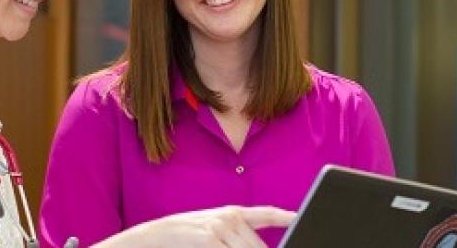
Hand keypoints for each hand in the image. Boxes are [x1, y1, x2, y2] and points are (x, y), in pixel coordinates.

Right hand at [96, 205, 294, 247]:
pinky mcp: (210, 240)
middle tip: (265, 247)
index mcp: (232, 213)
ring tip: (218, 245)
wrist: (157, 235)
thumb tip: (255, 246)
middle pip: (258, 247)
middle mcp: (229, 217)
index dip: (285, 216)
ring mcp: (220, 228)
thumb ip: (236, 236)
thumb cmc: (187, 236)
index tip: (299, 217)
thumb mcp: (213, 229)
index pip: (265, 214)